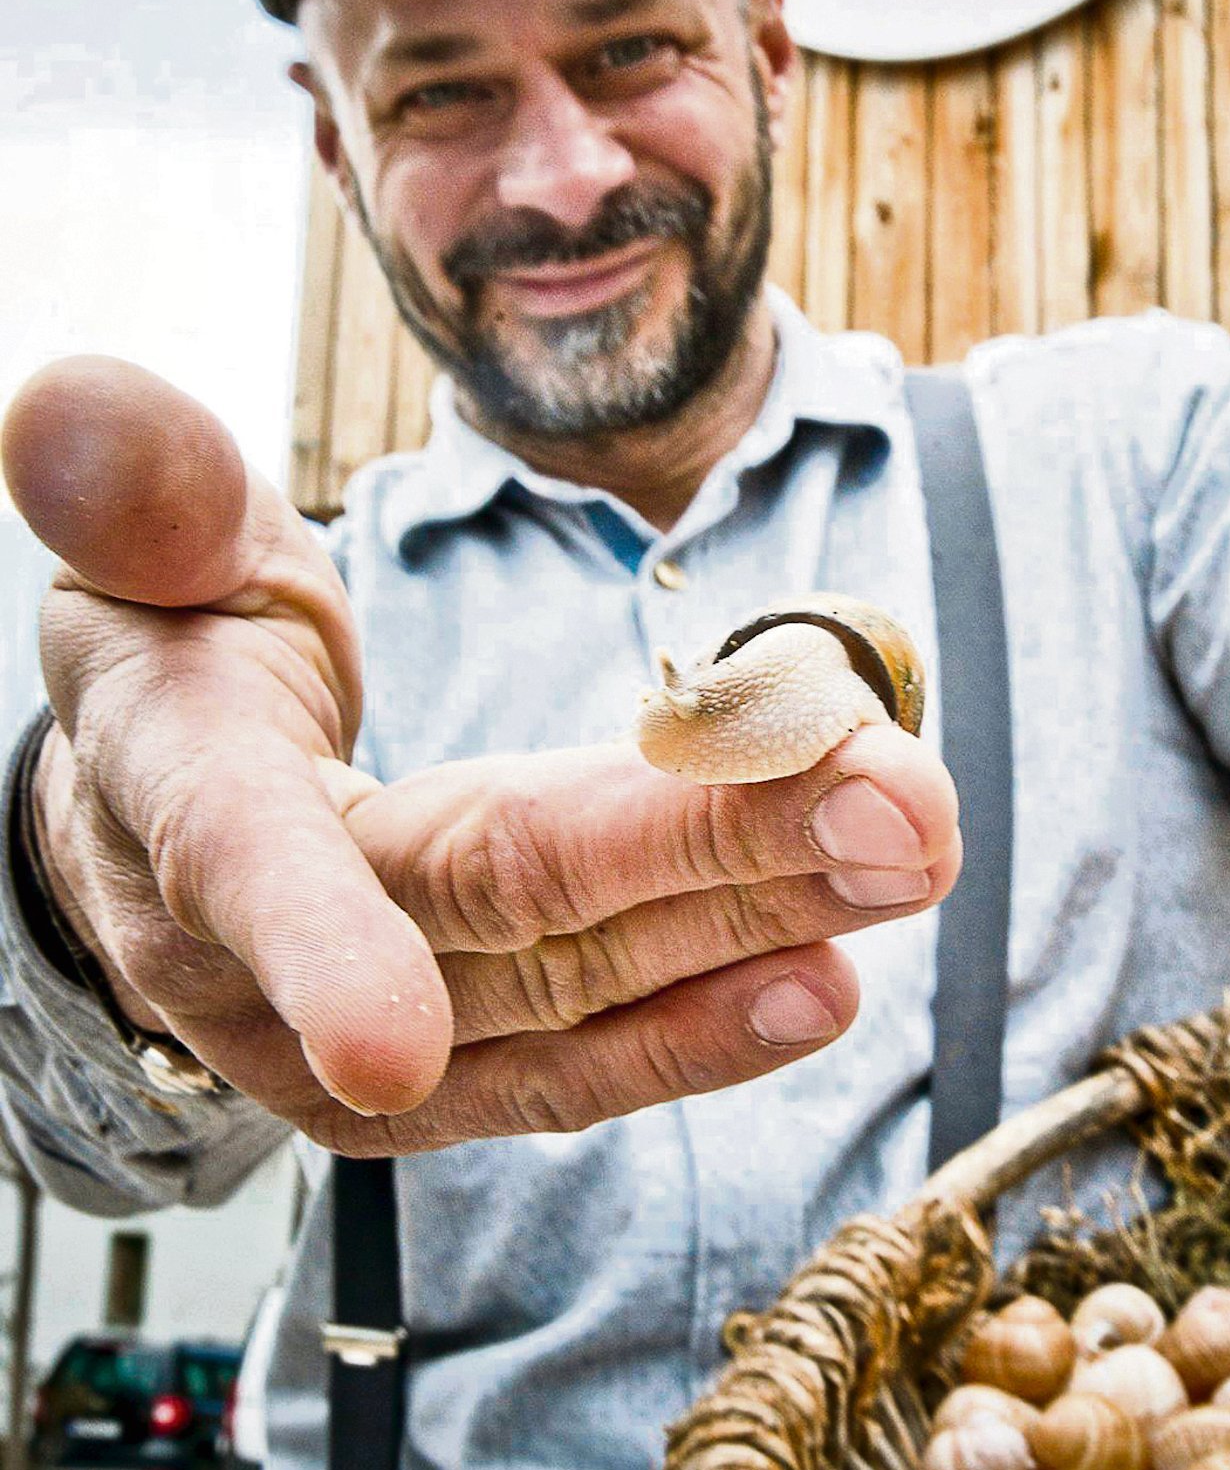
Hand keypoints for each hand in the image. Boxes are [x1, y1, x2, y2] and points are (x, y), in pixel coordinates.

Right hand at [3, 359, 960, 1155]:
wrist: (177, 805)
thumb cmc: (174, 652)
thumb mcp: (147, 550)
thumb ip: (139, 488)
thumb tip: (71, 403)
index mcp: (178, 796)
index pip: (245, 866)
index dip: (315, 946)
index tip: (388, 1047)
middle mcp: (263, 953)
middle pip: (495, 912)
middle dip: (699, 857)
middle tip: (892, 800)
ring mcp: (362, 1036)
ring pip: (572, 994)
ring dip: (754, 923)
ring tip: (907, 856)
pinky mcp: (455, 1067)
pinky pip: (584, 1059)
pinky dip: (705, 1024)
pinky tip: (825, 976)